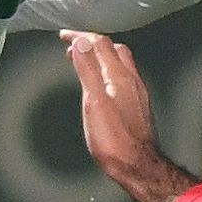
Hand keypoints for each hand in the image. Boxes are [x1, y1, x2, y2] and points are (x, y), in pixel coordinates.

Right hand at [65, 30, 196, 201]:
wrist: (137, 165)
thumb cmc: (115, 140)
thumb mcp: (94, 102)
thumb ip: (88, 70)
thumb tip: (82, 43)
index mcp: (119, 76)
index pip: (100, 43)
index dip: (81, 36)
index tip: (64, 37)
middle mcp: (131, 80)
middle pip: (113, 49)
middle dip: (92, 43)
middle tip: (74, 46)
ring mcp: (136, 93)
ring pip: (119, 63)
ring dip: (100, 57)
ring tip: (84, 61)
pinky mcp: (136, 105)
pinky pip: (122, 77)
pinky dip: (107, 71)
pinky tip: (101, 84)